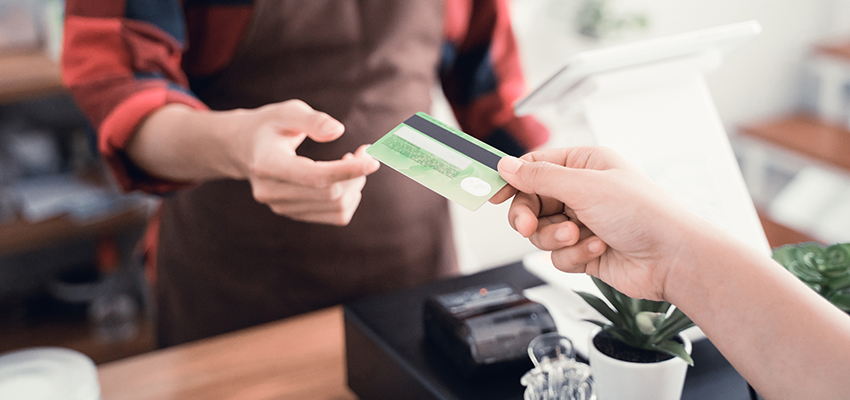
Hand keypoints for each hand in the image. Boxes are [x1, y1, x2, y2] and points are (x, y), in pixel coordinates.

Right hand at [236, 100, 379, 224]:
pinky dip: (349, 196)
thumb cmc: (269, 126)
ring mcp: (282, 207)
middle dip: (356, 174)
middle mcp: (271, 192)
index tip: (373, 160)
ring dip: (355, 185)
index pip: (315, 177)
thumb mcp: (287, 112)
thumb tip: (338, 131)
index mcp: (267, 165)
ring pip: (337, 208)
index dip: (348, 171)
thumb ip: (312, 120)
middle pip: (331, 194)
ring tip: (352, 161)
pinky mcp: (294, 214)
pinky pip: (335, 215)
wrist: (243, 148)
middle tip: (364, 151)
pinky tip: (344, 177)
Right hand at [490, 147, 706, 300]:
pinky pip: (557, 254)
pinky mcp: (585, 251)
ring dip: (556, 237)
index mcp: (584, 165)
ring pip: (540, 232)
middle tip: (527, 225)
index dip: (512, 180)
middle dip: (530, 216)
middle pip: (531, 202)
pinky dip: (573, 255)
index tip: (494, 195)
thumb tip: (505, 166)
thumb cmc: (642, 213)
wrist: (672, 259)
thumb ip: (539, 178)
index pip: (535, 166)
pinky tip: (598, 250)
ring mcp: (583, 222)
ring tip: (580, 236)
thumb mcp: (584, 187)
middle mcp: (582, 191)